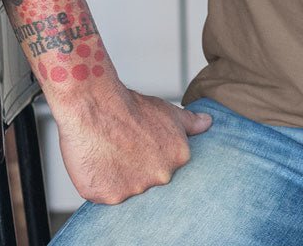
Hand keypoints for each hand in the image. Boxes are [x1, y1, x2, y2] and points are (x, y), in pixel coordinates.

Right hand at [51, 79, 212, 203]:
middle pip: (149, 180)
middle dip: (138, 168)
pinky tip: (98, 162)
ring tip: (110, 151)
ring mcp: (135, 188)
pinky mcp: (108, 196)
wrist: (95, 106)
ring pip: (126, 189)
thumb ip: (190, 122)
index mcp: (179, 157)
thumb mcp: (167, 111)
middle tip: (124, 147)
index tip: (142, 146)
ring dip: (118, 175)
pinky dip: (100, 182)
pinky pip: (105, 195)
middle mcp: (161, 176)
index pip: (169, 167)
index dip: (153, 156)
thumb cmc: (130, 108)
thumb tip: (207, 123)